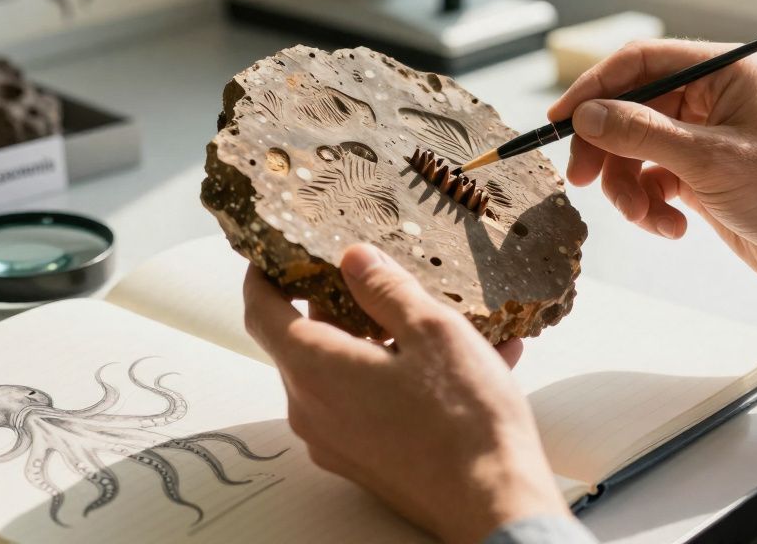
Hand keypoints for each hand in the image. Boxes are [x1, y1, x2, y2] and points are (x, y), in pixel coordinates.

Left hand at [243, 244, 569, 543]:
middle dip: (337, 305)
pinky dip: (397, 378)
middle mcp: (311, 410)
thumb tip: (353, 259)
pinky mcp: (362, 462)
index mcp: (315, 369)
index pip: (261, 311)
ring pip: (341, 373)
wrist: (495, 505)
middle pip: (304, 341)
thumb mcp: (432, 330)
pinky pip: (366, 404)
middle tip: (376, 277)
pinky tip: (460, 365)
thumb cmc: (464, 420)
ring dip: (379, 341)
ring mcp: (334, 442)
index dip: (264, 275)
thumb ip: (385, 288)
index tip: (277, 251)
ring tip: (439, 321)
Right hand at [549, 39, 756, 353]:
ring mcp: (701, 138)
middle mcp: (709, 98)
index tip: (560, 122)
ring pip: (632, 150)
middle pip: (627, 109)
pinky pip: (649, 181)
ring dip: (628, 188)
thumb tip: (585, 116)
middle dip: (605, 149)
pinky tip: (671, 228)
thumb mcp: (708, 160)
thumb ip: (640, 133)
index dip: (593, 88)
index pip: (639, 62)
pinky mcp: (698, 176)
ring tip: (646, 217)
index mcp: (722, 71)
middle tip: (582, 181)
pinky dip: (649, 206)